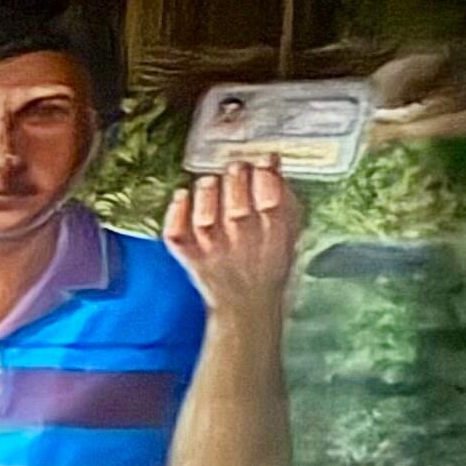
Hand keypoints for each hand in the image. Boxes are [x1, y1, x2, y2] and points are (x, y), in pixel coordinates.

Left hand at [162, 155, 302, 311]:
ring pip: (205, 218)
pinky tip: (181, 196)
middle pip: (237, 208)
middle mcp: (243, 244)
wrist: (246, 305)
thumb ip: (285, 201)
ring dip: (207, 192)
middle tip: (236, 167)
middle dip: (236, 179)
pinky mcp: (190, 258)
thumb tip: (273, 166)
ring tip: (210, 180)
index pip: (271, 202)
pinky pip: (177, 234)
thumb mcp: (289, 234)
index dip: (266, 175)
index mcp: (274, 236)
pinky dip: (176, 213)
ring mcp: (213, 252)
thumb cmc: (269, 263)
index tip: (265, 159)